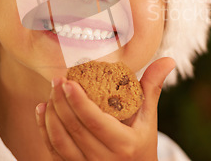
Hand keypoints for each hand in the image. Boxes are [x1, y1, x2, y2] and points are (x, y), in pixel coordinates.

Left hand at [35, 57, 175, 160]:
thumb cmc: (142, 145)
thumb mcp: (150, 120)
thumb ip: (153, 88)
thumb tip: (168, 60)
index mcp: (124, 144)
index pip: (95, 122)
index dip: (78, 102)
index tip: (68, 81)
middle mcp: (104, 159)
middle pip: (74, 129)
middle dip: (61, 102)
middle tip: (56, 80)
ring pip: (60, 141)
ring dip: (51, 116)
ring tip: (50, 93)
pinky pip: (53, 152)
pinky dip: (44, 131)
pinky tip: (42, 111)